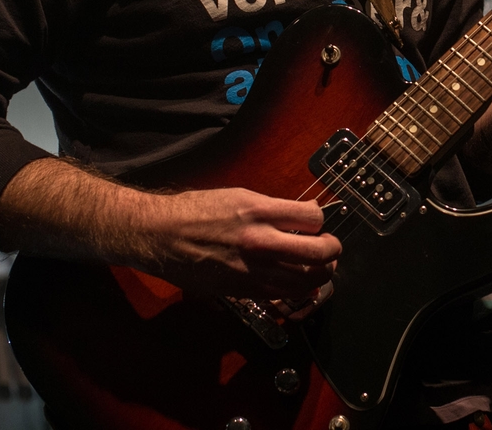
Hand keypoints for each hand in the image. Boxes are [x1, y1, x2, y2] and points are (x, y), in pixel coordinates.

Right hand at [0, 159, 340, 305]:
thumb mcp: (239, 195)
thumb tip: (305, 213)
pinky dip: (297, 290)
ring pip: (307, 281)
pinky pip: (283, 295)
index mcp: (259, 212)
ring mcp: (252, 271)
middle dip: (333, 250)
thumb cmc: (196, 210)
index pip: (314, 217)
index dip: (321, 219)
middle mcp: (260, 243)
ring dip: (321, 274)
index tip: (317, 221)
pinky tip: (297, 281)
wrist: (159, 236)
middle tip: (331, 247)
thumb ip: (274, 207)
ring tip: (319, 266)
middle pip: (320, 253)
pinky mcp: (243, 292)